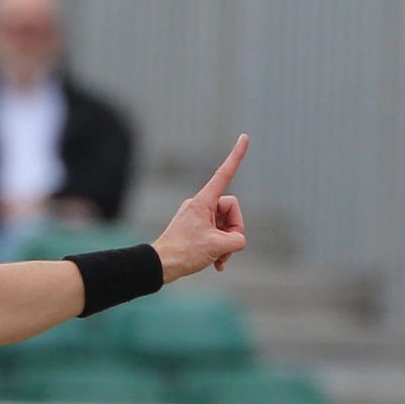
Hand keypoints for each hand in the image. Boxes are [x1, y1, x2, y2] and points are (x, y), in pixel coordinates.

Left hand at [153, 134, 248, 281]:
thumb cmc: (184, 252)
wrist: (160, 266)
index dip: (236, 156)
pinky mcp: (196, 228)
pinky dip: (219, 248)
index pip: (224, 174)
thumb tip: (237, 240)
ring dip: (225, 244)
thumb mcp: (217, 246)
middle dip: (233, 231)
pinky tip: (216, 264)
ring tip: (218, 260)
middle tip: (224, 249)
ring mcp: (198, 217)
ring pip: (225, 225)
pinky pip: (216, 234)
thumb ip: (237, 240)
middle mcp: (201, 204)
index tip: (244, 137)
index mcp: (204, 201)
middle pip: (231, 210)